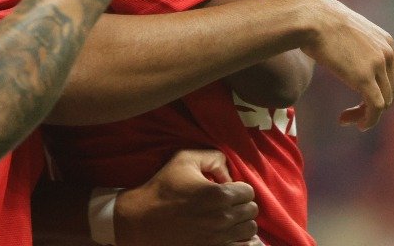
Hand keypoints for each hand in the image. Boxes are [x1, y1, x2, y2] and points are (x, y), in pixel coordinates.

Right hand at [114, 150, 258, 245]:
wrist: (142, 220)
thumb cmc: (163, 188)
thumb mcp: (184, 159)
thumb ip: (212, 156)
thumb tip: (228, 170)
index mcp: (219, 195)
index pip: (248, 191)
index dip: (238, 187)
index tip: (226, 188)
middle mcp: (223, 219)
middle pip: (252, 211)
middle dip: (241, 204)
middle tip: (226, 202)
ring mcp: (219, 239)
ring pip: (250, 230)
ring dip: (241, 222)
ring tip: (226, 217)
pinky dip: (240, 240)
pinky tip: (228, 233)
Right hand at [291, 0, 393, 129]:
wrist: (309, 17)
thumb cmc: (318, 20)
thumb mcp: (346, 29)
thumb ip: (355, 43)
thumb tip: (344, 53)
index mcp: (386, 41)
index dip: (382, 92)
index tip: (363, 100)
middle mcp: (387, 53)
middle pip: (391, 91)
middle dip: (374, 106)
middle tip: (352, 113)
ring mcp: (377, 65)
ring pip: (383, 103)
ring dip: (366, 115)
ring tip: (346, 119)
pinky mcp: (364, 78)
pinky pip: (375, 108)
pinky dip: (369, 120)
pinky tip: (356, 124)